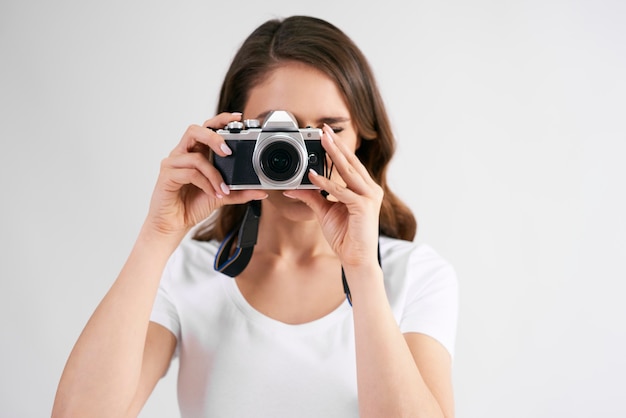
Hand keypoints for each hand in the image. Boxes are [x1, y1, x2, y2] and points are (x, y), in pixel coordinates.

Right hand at [145, 112, 267, 237]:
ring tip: (223, 188)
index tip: (238, 118)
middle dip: (214, 137)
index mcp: (195, 152)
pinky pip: (190, 173)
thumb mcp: (221, 196)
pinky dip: (206, 183)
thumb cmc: (192, 205)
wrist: (174, 224)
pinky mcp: (167, 175)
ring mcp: (172, 163)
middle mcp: (182, 153)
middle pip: (195, 130)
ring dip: (213, 173)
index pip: (206, 128)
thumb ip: (239, 192)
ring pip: (195, 156)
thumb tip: (261, 191)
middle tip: (229, 151)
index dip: (221, 120)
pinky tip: (213, 193)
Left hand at [284, 125, 382, 267]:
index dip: (338, 149)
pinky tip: (314, 176)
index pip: (350, 164)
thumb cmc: (345, 236)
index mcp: (363, 189)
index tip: (325, 134)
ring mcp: (368, 197)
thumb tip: (296, 187)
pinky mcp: (363, 207)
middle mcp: (369, 190)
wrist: (356, 258)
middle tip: (324, 129)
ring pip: (348, 171)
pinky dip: (327, 183)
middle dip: (336, 145)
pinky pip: (342, 191)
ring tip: (323, 141)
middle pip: (350, 162)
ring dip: (334, 155)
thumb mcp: (325, 212)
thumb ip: (314, 197)